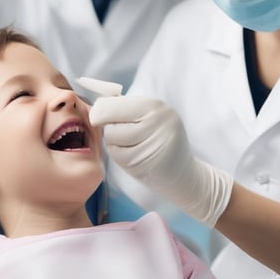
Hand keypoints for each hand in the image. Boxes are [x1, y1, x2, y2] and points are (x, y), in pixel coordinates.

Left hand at [80, 77, 232, 227]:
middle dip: (110, 127)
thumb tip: (96, 108)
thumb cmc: (161, 138)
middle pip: (109, 124)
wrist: (183, 172)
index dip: (100, 110)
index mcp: (155, 106)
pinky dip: (120, 155)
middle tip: (125, 130)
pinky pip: (116, 156)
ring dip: (114, 142)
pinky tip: (134, 155)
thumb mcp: (151, 115)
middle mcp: (155, 123)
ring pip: (110, 139)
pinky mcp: (142, 164)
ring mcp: (149, 145)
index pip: (111, 106)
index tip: (101, 114)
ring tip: (132, 142)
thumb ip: (126, 107)